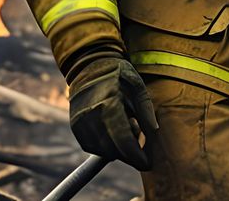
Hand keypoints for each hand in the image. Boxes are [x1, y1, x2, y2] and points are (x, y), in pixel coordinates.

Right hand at [68, 53, 159, 169]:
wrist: (90, 65)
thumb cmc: (119, 74)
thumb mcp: (138, 85)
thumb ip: (145, 110)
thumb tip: (153, 132)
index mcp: (109, 102)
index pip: (122, 139)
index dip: (135, 155)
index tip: (147, 164)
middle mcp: (91, 114)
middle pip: (111, 148)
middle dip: (129, 155)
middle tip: (141, 146)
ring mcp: (79, 121)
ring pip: (100, 150)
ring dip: (117, 150)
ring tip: (126, 128)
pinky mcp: (75, 125)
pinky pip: (90, 146)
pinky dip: (104, 146)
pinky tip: (113, 132)